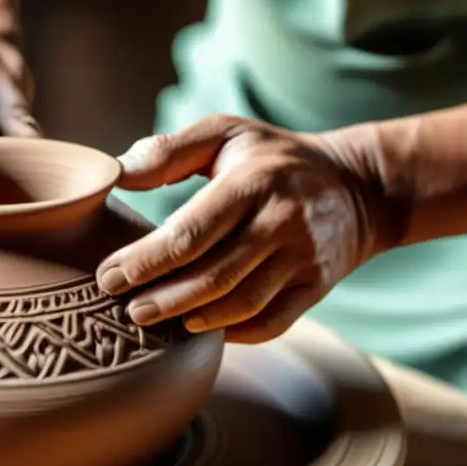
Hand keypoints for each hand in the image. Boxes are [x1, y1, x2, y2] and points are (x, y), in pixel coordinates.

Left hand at [96, 115, 385, 343]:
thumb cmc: (274, 157)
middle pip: (212, 275)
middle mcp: (282, 221)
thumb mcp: (227, 133)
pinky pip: (271, 322)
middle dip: (162, 298)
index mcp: (252, 182)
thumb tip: (117, 173)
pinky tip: (200, 329)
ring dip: (192, 318)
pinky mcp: (317, 287)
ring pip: (240, 304)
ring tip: (154, 320)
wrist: (358, 187)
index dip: (144, 261)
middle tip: (124, 309)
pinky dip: (233, 332)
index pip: (190, 233)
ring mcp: (303, 259)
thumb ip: (170, 150)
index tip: (109, 276)